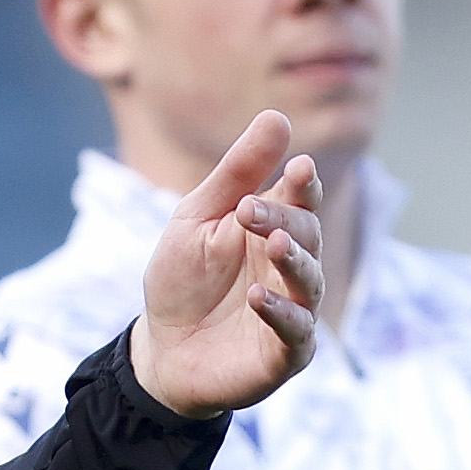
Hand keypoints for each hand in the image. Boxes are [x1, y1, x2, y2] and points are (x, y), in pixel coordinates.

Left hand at [126, 111, 328, 418]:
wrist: (161, 349)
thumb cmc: (183, 281)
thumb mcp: (198, 219)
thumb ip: (237, 173)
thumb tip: (277, 116)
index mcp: (273, 228)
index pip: (300, 199)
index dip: (302, 184)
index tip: (297, 167)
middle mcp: (290, 266)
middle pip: (305, 234)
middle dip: (283, 219)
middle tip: (250, 210)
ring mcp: (294, 308)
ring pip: (309, 280)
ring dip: (293, 260)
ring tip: (272, 244)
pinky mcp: (285, 352)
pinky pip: (295, 330)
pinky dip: (280, 312)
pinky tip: (259, 297)